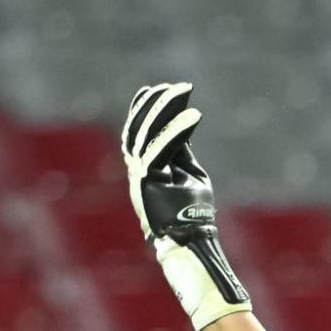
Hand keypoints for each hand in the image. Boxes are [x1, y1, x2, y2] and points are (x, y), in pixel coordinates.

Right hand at [121, 81, 251, 330]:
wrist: (190, 244)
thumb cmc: (193, 214)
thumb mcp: (189, 174)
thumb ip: (182, 150)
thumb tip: (183, 122)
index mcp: (144, 168)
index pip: (137, 130)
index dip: (143, 107)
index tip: (157, 88)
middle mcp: (137, 171)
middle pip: (139, 128)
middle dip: (156, 103)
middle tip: (178, 86)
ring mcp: (140, 178)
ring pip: (146, 134)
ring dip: (165, 110)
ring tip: (183, 91)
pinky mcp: (148, 185)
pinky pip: (160, 150)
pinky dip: (176, 131)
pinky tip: (192, 116)